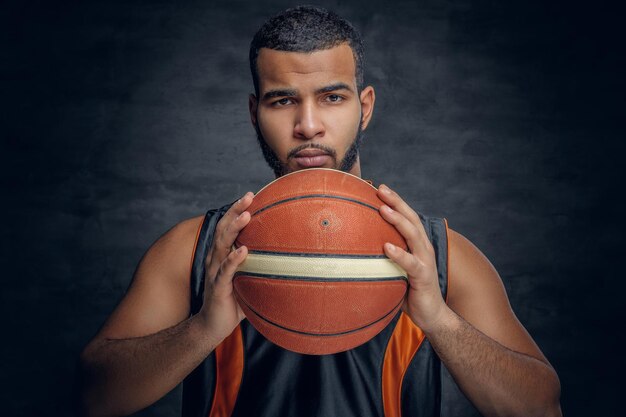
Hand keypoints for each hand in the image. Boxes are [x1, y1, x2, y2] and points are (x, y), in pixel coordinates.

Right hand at [198, 192, 253, 343]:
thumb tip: (289, 261)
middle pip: (223, 228)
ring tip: (246, 215)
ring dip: (234, 228)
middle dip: (235, 210)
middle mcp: (216, 259)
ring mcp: (215, 271)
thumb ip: (261, 268)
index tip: (251, 196)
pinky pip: (225, 271)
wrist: (212, 326)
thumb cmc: (233, 301)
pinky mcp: (217, 287)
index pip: (228, 227)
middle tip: (248, 197)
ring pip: (222, 244)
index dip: (236, 210)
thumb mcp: (248, 280)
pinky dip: (233, 259)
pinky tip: (243, 250)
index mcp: (222, 254)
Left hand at [377, 184, 448, 332]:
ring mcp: (424, 260)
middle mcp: (422, 247)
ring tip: (383, 208)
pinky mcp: (423, 276)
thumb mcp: (393, 269)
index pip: (406, 216)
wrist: (432, 315)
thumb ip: (380, 257)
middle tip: (380, 188)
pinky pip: (410, 263)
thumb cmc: (408, 291)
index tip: (377, 186)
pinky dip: (399, 253)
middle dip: (396, 201)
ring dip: (398, 220)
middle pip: (411, 218)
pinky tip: (386, 246)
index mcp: (416, 243)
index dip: (394, 200)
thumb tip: (352, 251)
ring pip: (413, 234)